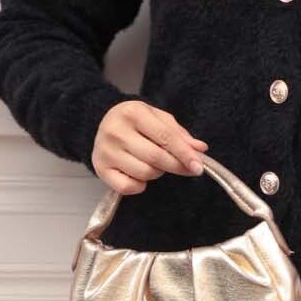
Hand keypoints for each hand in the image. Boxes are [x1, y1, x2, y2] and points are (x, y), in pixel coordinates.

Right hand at [91, 100, 208, 193]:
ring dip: (157, 172)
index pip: (165, 137)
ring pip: (144, 173)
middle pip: (156, 157)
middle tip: (187, 169)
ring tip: (154, 162)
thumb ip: (179, 134)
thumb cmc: (136, 122)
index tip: (198, 166)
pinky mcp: (100, 169)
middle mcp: (115, 131)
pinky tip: (138, 173)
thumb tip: (200, 149)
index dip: (185, 154)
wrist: (103, 124)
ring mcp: (105, 152)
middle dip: (176, 166)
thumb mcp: (158, 118)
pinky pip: (129, 187)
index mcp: (133, 113)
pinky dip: (140, 185)